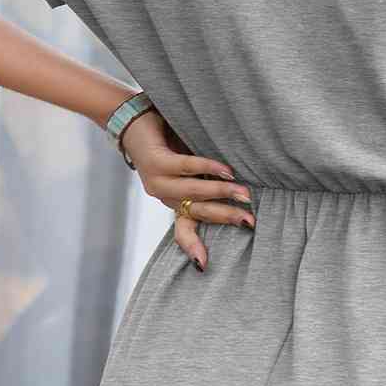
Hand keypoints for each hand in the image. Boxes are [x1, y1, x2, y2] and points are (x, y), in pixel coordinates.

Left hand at [119, 109, 254, 270]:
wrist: (134, 120)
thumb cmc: (170, 141)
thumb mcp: (189, 166)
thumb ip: (207, 180)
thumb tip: (244, 192)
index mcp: (173, 201)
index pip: (184, 229)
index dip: (194, 247)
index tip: (204, 265)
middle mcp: (164, 196)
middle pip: (198, 212)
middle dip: (226, 217)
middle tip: (251, 222)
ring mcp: (157, 181)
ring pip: (194, 192)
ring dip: (222, 193)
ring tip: (245, 195)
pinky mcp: (156, 163)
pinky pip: (186, 167)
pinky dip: (208, 168)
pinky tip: (227, 170)